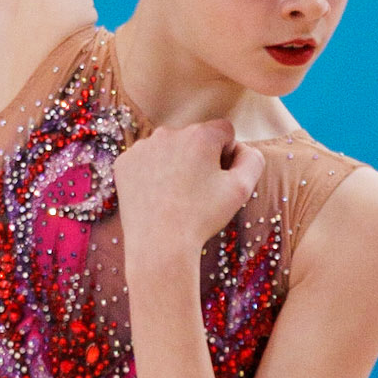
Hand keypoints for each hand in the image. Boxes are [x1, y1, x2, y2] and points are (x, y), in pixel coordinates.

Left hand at [114, 120, 265, 278]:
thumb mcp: (242, 189)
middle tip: (198, 191)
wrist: (160, 246)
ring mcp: (142, 147)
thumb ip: (252, 159)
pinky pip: (145, 160)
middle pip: (195, 137)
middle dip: (200, 157)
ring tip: (176, 195)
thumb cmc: (203, 217)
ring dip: (176, 163)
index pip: (224, 131)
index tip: (218, 178)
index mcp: (200, 135)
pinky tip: (156, 195)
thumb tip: (241, 147)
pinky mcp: (124, 163)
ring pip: (169, 148)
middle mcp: (169, 132)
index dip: (226, 155)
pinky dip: (151, 173)